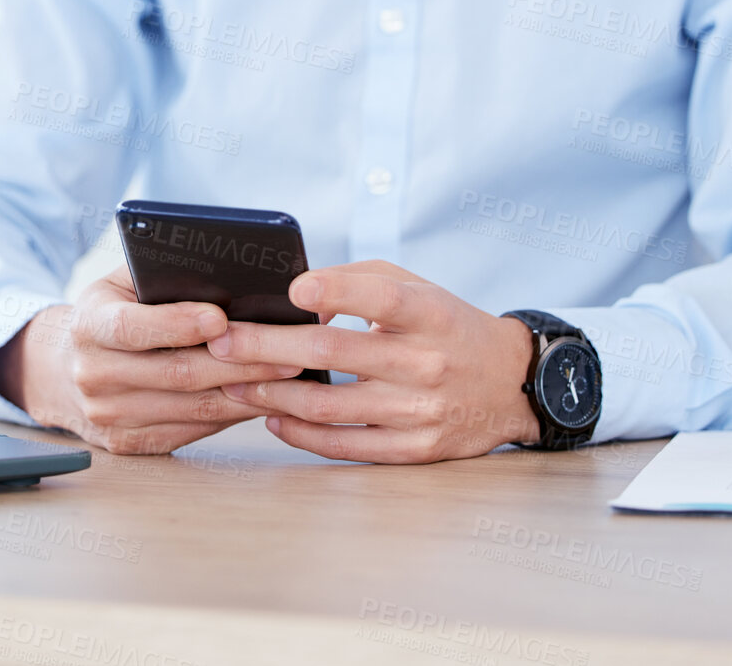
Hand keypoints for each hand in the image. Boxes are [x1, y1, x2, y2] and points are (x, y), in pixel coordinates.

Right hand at [0, 266, 302, 454]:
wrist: (62, 369)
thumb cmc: (111, 313)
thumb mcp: (121, 283)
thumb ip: (162, 275)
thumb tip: (230, 273)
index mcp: (88, 325)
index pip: (131, 327)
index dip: (177, 324)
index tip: (221, 318)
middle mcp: (93, 374)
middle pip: (176, 373)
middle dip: (239, 363)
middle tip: (288, 352)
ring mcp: (108, 415)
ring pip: (191, 408)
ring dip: (246, 394)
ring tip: (289, 378)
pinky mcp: (128, 444)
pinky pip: (191, 430)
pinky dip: (231, 416)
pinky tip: (262, 400)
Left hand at [209, 260, 541, 462]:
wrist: (511, 385)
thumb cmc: (447, 326)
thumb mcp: (418, 287)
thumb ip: (359, 282)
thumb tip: (297, 297)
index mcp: (431, 314)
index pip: (382, 297)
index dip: (336, 293)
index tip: (293, 291)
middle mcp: (428, 363)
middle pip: (334, 354)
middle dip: (266, 347)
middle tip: (220, 341)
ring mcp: (422, 411)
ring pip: (329, 406)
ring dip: (271, 396)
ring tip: (232, 383)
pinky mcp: (415, 449)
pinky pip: (345, 445)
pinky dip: (301, 434)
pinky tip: (273, 419)